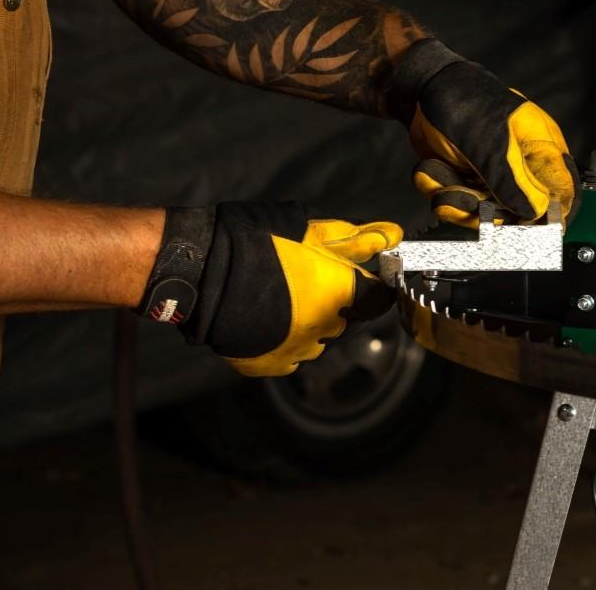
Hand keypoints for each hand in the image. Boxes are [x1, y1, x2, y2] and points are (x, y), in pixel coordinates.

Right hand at [137, 201, 400, 375]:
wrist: (203, 270)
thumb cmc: (257, 242)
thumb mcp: (310, 231)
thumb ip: (355, 238)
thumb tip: (392, 235)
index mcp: (340, 293)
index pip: (380, 299)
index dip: (372, 285)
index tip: (359, 275)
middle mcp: (326, 328)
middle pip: (346, 317)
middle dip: (335, 300)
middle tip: (306, 278)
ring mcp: (298, 350)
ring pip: (318, 336)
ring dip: (310, 320)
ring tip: (281, 296)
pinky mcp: (271, 365)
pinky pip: (291, 353)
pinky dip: (285, 337)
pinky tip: (267, 315)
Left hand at [386, 39, 579, 227]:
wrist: (420, 89)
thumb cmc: (463, 103)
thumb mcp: (487, 143)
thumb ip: (510, 179)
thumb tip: (536, 212)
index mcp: (541, 148)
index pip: (562, 191)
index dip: (549, 217)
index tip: (524, 231)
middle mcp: (521, 165)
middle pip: (518, 212)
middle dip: (484, 210)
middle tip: (460, 196)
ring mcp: (493, 174)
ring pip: (484, 211)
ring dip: (455, 199)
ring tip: (439, 178)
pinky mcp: (468, 180)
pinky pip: (458, 202)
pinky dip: (439, 189)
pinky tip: (430, 169)